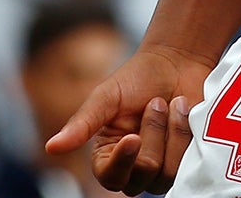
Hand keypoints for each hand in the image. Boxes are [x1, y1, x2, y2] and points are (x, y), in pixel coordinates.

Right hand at [47, 44, 213, 193]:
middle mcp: (134, 168)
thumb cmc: (138, 77)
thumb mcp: (106, 96)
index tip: (133, 137)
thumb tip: (50, 147)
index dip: (123, 161)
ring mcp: (162, 168)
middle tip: (155, 102)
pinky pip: (189, 164)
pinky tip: (185, 112)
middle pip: (144, 174)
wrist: (178, 62)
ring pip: (168, 172)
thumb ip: (82, 123)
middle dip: (152, 133)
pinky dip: (186, 133)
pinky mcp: (187, 162)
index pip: (110, 177)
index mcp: (108, 156)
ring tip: (171, 104)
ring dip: (171, 131)